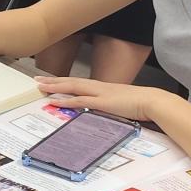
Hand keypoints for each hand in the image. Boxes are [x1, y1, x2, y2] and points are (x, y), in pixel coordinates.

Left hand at [33, 75, 158, 121]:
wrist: (153, 101)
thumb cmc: (140, 104)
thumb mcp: (121, 104)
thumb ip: (110, 105)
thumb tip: (103, 110)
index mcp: (103, 87)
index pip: (79, 82)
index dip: (64, 81)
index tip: (51, 80)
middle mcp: (98, 87)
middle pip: (71, 81)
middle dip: (53, 80)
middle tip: (37, 80)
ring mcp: (99, 93)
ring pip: (72, 87)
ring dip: (55, 87)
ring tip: (40, 87)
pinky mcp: (101, 102)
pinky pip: (79, 100)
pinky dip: (65, 100)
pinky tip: (54, 100)